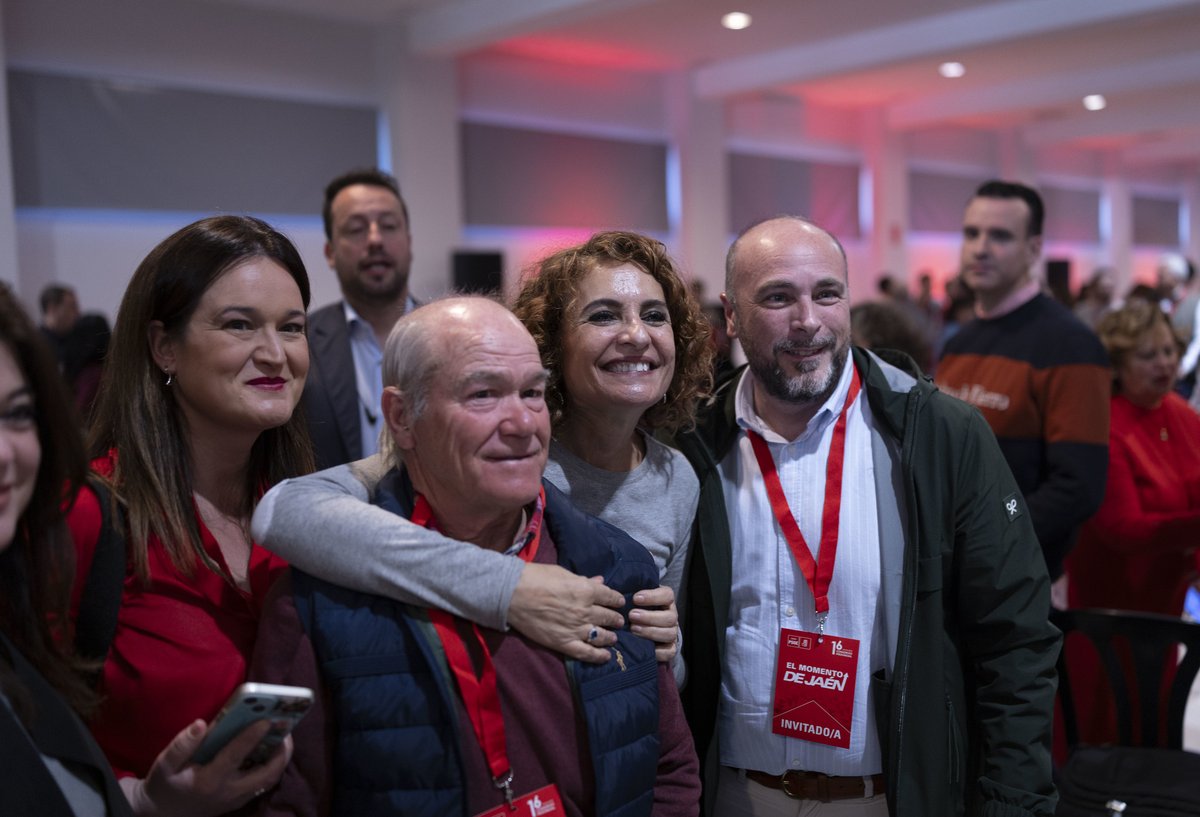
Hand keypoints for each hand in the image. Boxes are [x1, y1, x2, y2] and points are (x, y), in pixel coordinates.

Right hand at [122, 717, 292, 816]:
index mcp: (209, 780)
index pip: (235, 756)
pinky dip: (272, 766)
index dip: (251, 737)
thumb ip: (182, 745)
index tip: (266, 719)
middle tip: (286, 727)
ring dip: (280, 758)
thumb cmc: (164, 786)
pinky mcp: (239, 800)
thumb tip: (201, 725)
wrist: (162, 814)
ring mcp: (236, 799)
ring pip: (269, 780)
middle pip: (266, 773)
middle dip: (282, 751)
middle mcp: (228, 791)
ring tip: (284, 735)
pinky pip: (263, 783)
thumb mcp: (165, 765)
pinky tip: (272, 749)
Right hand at [508, 562, 625, 663]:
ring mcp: (575, 629)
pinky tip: (606, 656)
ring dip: (610, 637)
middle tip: (618, 621)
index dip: (616, 600)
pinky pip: (586, 653)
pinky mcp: (563, 643)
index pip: (610, 596)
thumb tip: (600, 581)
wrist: (511, 594)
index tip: (619, 602)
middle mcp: (585, 611)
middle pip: (608, 616)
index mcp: (586, 590)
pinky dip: (598, 656)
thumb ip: (584, 580)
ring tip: (613, 637)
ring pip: (602, 636)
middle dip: (616, 619)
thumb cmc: (536, 577)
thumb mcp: (563, 573)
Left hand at [629, 586, 679, 662]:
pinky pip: (670, 651)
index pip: (667, 595)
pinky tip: (644, 647)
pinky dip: (658, 652)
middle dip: (649, 617)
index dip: (653, 597)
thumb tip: (602, 581)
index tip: (636, 598)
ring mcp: (672, 632)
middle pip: (669, 617)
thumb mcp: (632, 597)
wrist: (645, 628)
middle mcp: (671, 615)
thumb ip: (624, 590)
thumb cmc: (636, 608)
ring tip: (633, 629)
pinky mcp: (670, 648)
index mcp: (665, 600)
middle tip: (631, 616)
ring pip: (669, 633)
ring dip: (651, 632)